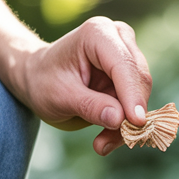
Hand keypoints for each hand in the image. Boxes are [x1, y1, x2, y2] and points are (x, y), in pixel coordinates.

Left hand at [22, 16, 151, 155]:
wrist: (38, 77)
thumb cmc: (44, 81)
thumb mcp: (60, 96)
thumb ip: (90, 106)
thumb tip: (120, 120)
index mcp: (98, 34)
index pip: (124, 65)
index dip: (132, 95)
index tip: (136, 123)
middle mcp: (119, 38)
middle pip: (138, 80)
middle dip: (129, 114)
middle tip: (108, 143)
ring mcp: (128, 54)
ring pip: (141, 95)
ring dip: (126, 124)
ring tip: (101, 144)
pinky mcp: (131, 74)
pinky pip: (136, 103)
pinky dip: (124, 123)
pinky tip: (106, 138)